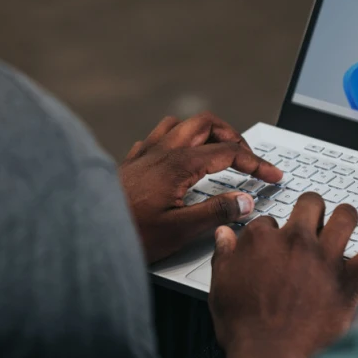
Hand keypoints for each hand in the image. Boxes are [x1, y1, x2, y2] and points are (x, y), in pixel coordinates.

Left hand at [119, 113, 281, 263]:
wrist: (85, 233)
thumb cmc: (128, 234)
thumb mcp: (179, 230)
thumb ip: (216, 212)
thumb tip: (245, 201)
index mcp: (179, 163)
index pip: (229, 152)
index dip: (257, 163)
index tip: (272, 175)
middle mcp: (162, 150)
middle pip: (207, 124)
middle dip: (233, 136)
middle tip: (248, 158)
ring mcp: (145, 153)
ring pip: (181, 124)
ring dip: (204, 132)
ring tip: (218, 150)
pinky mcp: (131, 162)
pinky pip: (158, 136)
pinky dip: (177, 140)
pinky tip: (179, 158)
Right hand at [207, 194, 357, 357]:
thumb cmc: (245, 328)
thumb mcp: (221, 287)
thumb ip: (224, 256)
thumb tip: (225, 235)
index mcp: (262, 240)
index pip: (268, 220)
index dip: (272, 232)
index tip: (274, 244)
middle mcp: (296, 241)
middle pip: (310, 204)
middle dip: (311, 210)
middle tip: (312, 223)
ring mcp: (325, 258)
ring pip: (346, 216)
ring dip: (346, 219)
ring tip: (345, 226)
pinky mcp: (348, 279)